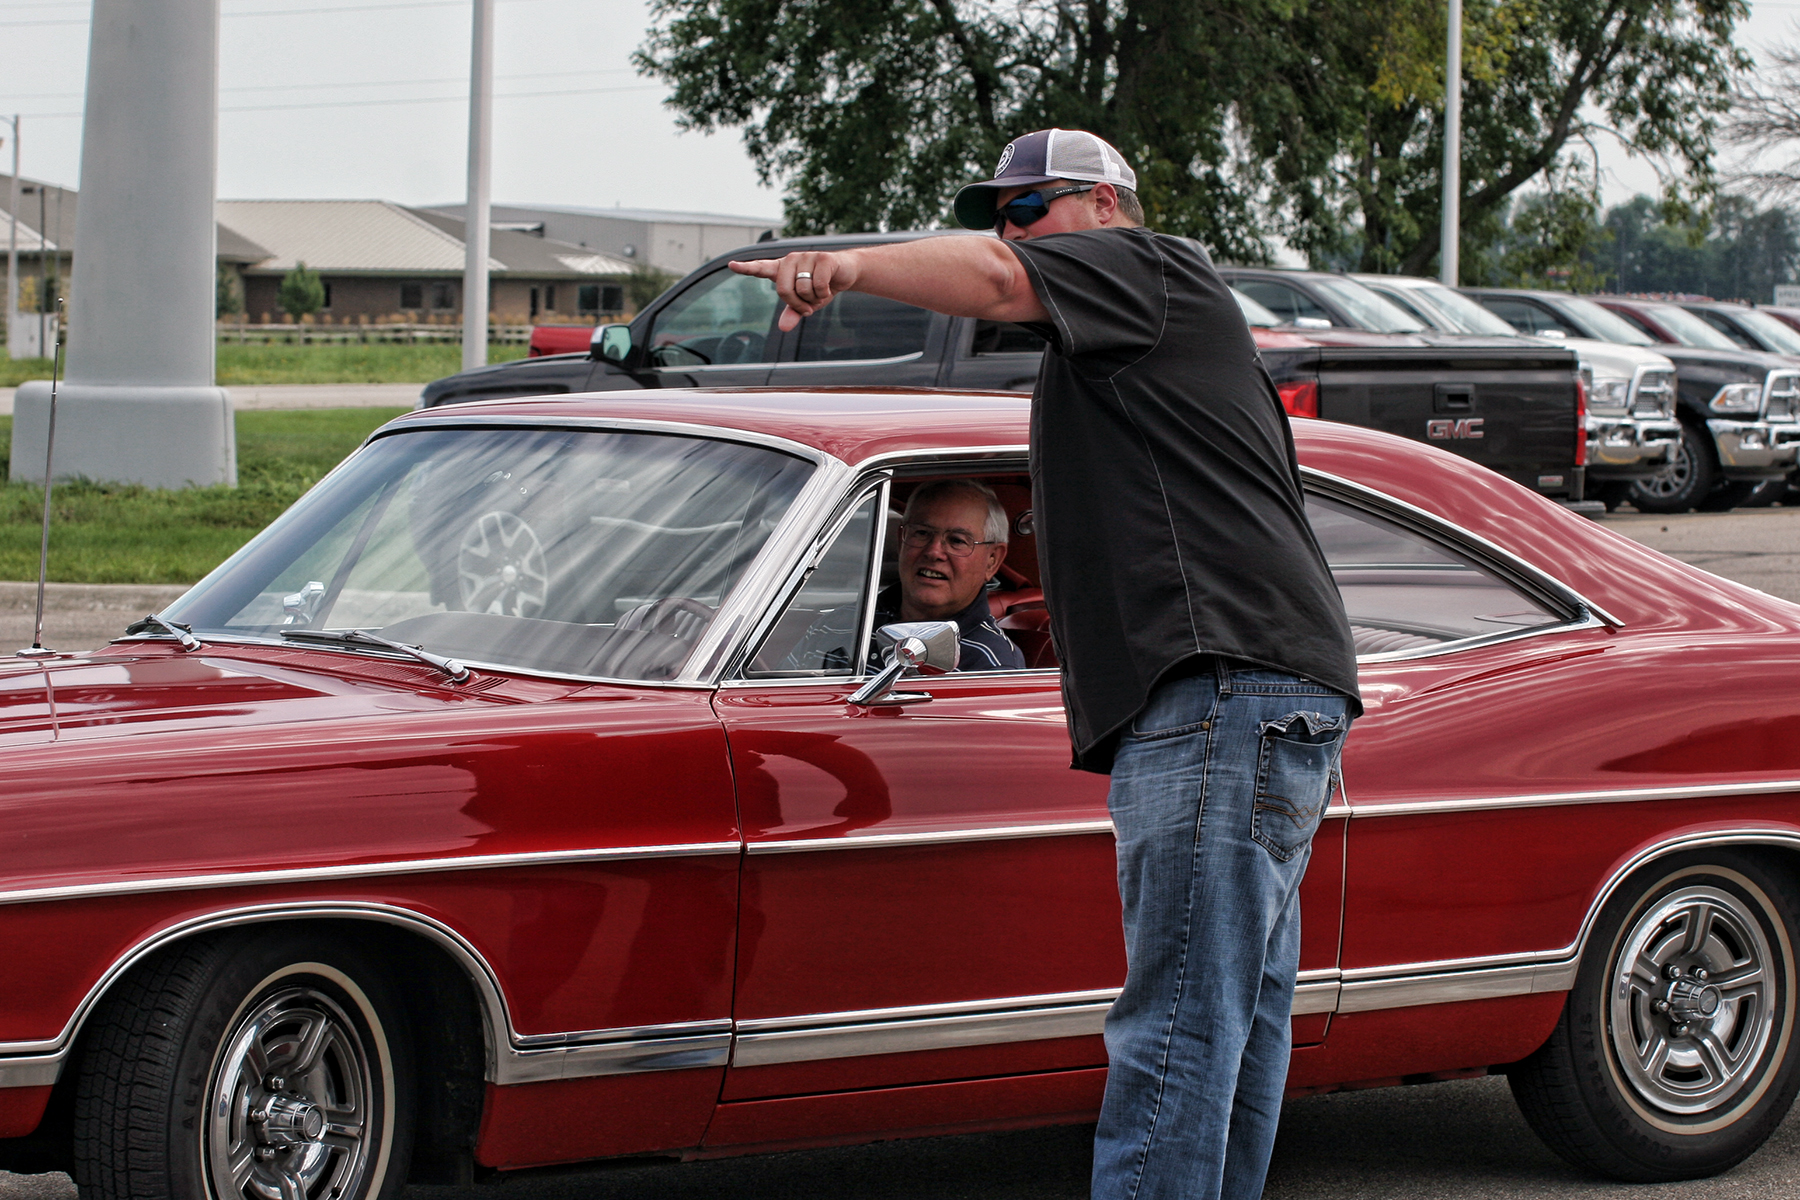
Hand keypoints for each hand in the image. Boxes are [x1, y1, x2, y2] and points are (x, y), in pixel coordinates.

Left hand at [728, 251, 860, 331]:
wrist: (845, 273)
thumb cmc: (821, 287)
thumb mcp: (805, 303)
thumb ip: (792, 313)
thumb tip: (783, 327)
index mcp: (782, 269)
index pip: (761, 268)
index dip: (746, 268)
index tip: (732, 265)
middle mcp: (791, 260)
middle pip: (783, 290)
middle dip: (797, 304)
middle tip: (808, 307)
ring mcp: (806, 256)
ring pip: (802, 289)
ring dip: (814, 299)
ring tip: (820, 292)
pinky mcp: (822, 258)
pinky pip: (818, 285)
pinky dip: (824, 293)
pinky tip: (829, 287)